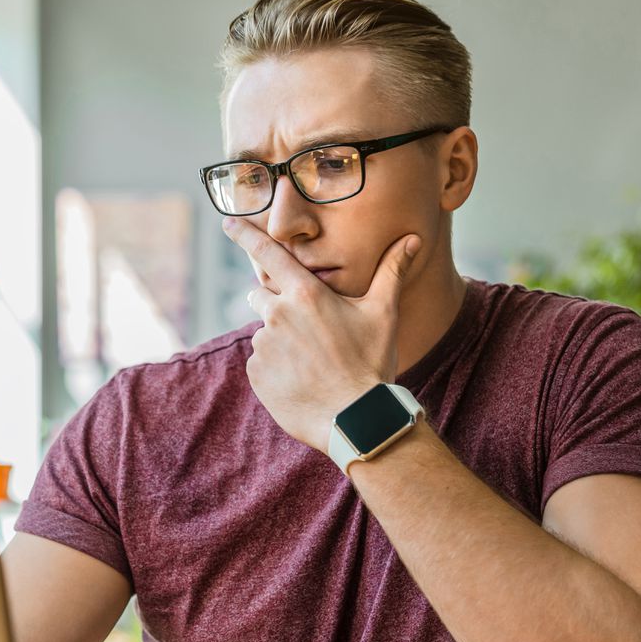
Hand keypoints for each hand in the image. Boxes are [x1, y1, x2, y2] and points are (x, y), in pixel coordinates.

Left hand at [225, 218, 420, 450]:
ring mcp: (263, 346)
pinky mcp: (256, 374)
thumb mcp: (383, 314)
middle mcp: (277, 316)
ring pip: (264, 333)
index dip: (246, 235)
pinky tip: (301, 380)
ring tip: (312, 363)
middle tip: (309, 330)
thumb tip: (412, 238)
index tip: (228, 222)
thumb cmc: (371, 363)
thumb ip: (391, 272)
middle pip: (261, 295)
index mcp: (305, 294)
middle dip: (277, 304)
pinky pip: (260, 362)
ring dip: (280, 340)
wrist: (355, 419)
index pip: (268, 253)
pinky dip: (275, 367)